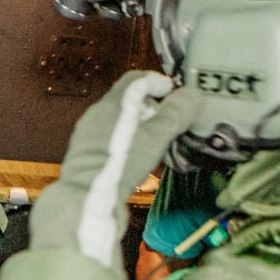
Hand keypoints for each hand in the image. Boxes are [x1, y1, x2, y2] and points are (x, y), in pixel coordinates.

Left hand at [31, 71, 202, 267]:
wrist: (86, 200)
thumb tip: (192, 94)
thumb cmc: (118, 165)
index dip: (158, 81)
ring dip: (143, 126)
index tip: (176, 91)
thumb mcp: (156, 136)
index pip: (134, 79)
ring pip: (120, 122)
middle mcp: (96, 117)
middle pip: (127, 101)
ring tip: (163, 139)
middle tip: (174, 117)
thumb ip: (175, 113)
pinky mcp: (88, 157)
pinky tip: (142, 158)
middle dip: (154, 106)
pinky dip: (131, 142)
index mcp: (110, 105)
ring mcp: (89, 137)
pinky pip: (113, 141)